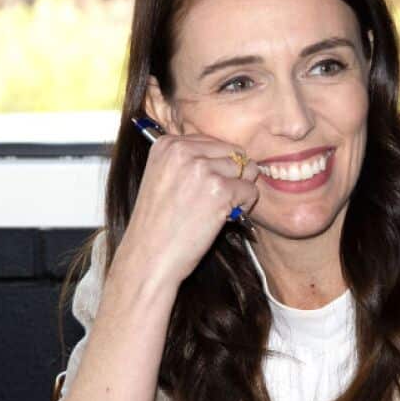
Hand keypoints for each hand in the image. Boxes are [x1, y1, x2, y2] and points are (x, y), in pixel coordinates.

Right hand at [114, 134, 260, 290]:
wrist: (148, 258)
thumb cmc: (157, 226)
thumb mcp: (162, 178)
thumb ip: (188, 160)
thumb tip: (232, 156)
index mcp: (167, 144)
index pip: (213, 142)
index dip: (218, 166)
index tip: (206, 187)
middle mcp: (183, 151)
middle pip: (233, 152)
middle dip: (233, 175)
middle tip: (218, 199)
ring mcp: (203, 169)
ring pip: (246, 170)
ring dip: (241, 190)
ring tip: (221, 209)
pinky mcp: (221, 191)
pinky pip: (251, 190)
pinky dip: (246, 206)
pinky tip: (226, 218)